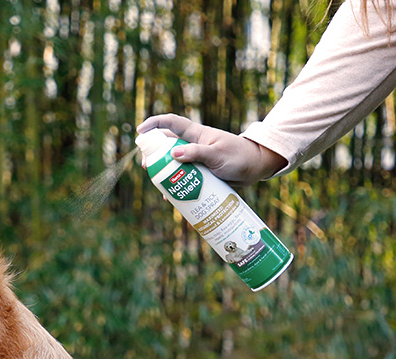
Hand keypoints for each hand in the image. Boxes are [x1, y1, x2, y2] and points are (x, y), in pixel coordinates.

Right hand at [137, 114, 287, 187]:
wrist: (255, 168)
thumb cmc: (239, 156)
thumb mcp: (217, 155)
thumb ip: (196, 153)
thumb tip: (173, 155)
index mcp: (196, 134)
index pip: (171, 123)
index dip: (154, 124)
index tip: (140, 132)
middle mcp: (193, 145)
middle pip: (166, 146)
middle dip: (154, 155)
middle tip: (147, 167)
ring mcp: (196, 160)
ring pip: (173, 165)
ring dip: (163, 173)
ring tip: (157, 184)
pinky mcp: (200, 174)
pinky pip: (183, 179)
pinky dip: (175, 187)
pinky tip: (171, 197)